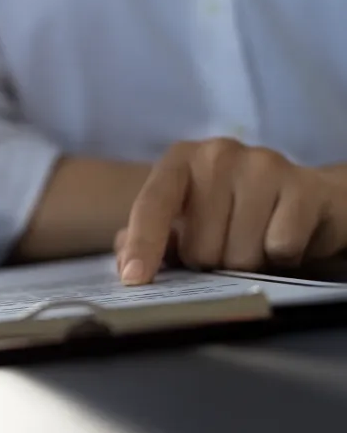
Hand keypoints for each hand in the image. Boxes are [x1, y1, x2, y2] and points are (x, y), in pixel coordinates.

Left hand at [116, 138, 346, 284]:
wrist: (307, 197)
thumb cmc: (234, 210)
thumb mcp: (187, 215)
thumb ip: (150, 235)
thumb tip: (125, 261)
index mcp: (180, 160)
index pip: (152, 205)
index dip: (142, 244)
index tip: (134, 278)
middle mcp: (217, 154)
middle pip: (200, 247)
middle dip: (211, 262)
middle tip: (226, 245)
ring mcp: (261, 164)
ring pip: (239, 255)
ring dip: (247, 264)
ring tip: (255, 241)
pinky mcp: (302, 186)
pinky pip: (280, 248)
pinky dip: (283, 257)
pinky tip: (282, 237)